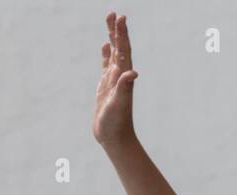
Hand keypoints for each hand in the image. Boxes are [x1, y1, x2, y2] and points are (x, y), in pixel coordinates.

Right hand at [93, 12, 138, 148]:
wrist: (114, 137)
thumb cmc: (117, 122)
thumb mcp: (119, 104)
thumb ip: (124, 87)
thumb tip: (132, 73)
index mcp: (123, 76)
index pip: (123, 50)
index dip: (122, 34)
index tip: (120, 18)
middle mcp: (120, 75)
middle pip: (119, 47)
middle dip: (116, 30)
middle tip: (112, 13)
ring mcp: (113, 80)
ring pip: (113, 53)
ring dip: (112, 38)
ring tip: (110, 21)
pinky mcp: (106, 86)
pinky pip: (106, 65)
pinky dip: (106, 54)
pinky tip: (104, 46)